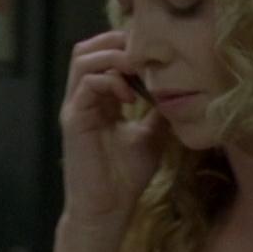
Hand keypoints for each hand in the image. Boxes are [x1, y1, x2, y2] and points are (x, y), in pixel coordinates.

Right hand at [59, 31, 166, 225]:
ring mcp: (75, 107)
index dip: (126, 46)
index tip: (156, 53)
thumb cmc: (126, 177)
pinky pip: (86, 84)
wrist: (108, 210)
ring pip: (83, 58)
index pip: (104, 55)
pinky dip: (110, 81)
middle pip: (88, 48)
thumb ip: (157, 110)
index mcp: (99, 100)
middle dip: (117, 42)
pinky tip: (131, 97)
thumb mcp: (151, 135)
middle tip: (146, 53)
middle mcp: (83, 98)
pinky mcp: (73, 119)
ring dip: (113, 57)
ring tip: (137, 69)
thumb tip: (179, 89)